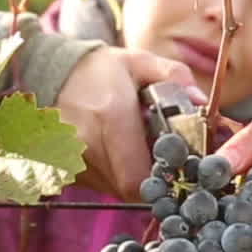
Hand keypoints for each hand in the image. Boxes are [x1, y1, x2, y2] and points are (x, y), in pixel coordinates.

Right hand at [55, 47, 203, 199]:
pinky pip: (97, 183)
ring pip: (113, 189)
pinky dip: (110, 173)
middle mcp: (88, 142)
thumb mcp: (140, 62)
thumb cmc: (101, 70)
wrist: (51, 73)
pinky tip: (111, 149)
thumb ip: (174, 76)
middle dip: (149, 178)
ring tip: (130, 147)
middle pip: (129, 187)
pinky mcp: (63, 167)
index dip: (160, 179)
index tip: (171, 165)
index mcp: (112, 116)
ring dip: (129, 175)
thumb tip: (201, 101)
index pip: (139, 177)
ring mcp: (72, 159)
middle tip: (155, 156)